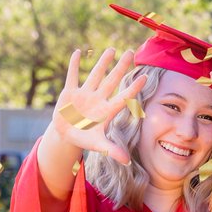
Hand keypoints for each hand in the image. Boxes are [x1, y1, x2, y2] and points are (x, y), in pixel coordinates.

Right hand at [50, 47, 146, 163]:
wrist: (67, 135)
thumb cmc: (86, 138)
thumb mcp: (98, 145)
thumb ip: (112, 150)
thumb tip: (127, 161)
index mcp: (107, 111)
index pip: (123, 97)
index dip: (133, 88)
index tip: (144, 77)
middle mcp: (98, 99)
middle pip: (112, 81)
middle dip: (121, 67)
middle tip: (132, 52)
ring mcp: (85, 94)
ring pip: (95, 75)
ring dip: (102, 62)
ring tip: (112, 50)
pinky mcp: (70, 92)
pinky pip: (72, 76)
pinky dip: (73, 65)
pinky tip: (77, 52)